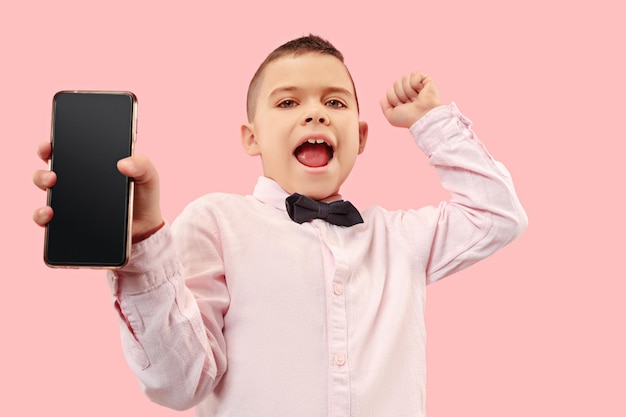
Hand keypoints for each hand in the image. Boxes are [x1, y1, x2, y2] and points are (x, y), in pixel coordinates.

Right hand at [32, 142, 163, 242]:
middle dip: (44, 164)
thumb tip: (123, 163)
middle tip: (53, 173)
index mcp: (92, 164)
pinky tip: (50, 213)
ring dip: (40, 183)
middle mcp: (75, 179)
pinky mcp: (67, 221)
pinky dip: (42, 214)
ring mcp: (69, 200)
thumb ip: (142, 165)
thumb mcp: (148, 177)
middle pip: (48, 166)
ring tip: (51, 186)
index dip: (52, 144)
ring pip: (44, 187)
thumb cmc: (144, 197)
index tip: (49, 145)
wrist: (145, 229)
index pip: (66, 148)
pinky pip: (45, 217)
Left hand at [380, 72, 439, 127]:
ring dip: (408, 90)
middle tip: (409, 103)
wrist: (422, 117)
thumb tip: (382, 99)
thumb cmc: (409, 118)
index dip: (393, 99)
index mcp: (401, 99)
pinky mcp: (426, 80)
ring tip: (415, 98)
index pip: (389, 91)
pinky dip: (415, 83)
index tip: (402, 107)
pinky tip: (420, 90)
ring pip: (404, 78)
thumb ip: (385, 108)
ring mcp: (417, 85)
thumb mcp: (392, 117)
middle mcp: (408, 91)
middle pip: (396, 83)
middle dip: (400, 94)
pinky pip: (414, 74)